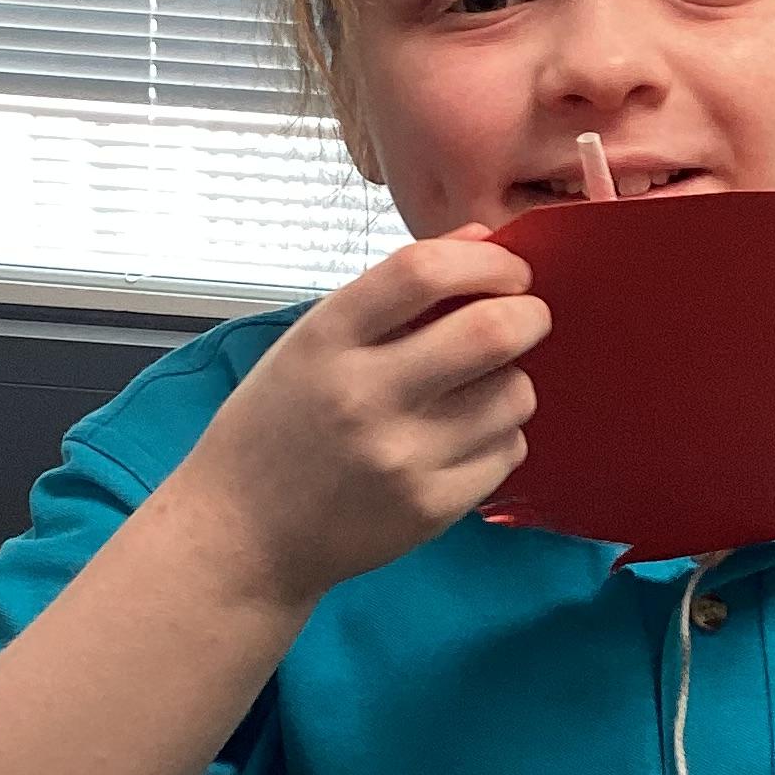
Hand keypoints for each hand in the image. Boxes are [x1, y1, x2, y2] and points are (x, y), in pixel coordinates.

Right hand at [173, 223, 548, 613]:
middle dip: (530, 314)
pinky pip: (508, 451)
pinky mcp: (430, 508)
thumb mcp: (312, 341)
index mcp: (326, 339)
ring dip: (512, 380)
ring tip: (478, 388)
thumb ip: (393, 290)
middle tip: (526, 317)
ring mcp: (401, 458)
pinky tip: (461, 439)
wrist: (244, 534)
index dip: (487, 260)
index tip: (507, 269)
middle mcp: (363, 396)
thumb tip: (484, 240)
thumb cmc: (279, 425)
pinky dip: (499, 436)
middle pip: (491, 331)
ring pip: (514, 394)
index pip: (424, 270)